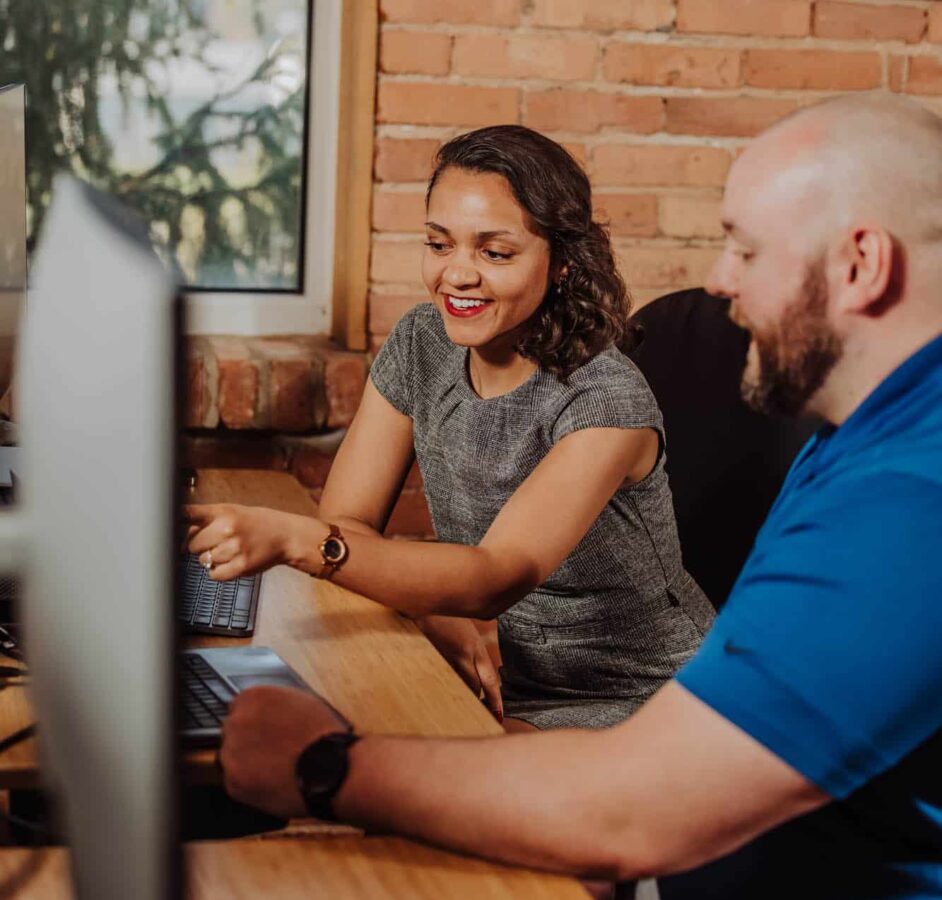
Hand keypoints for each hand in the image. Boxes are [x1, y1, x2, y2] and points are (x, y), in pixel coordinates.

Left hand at [184, 503, 315, 579]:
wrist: (286, 535)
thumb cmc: (257, 523)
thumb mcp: (233, 511)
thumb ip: (206, 520)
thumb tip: (181, 538)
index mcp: (224, 511)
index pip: (189, 514)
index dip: (173, 519)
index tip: (161, 523)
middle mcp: (228, 528)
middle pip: (192, 545)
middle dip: (200, 546)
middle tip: (216, 542)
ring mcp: (235, 548)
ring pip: (203, 561)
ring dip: (211, 559)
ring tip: (228, 551)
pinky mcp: (241, 566)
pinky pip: (214, 575)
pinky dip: (218, 572)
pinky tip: (230, 562)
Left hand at [219, 685, 351, 818]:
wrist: (329, 768)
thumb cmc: (323, 734)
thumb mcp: (300, 700)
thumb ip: (274, 702)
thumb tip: (265, 710)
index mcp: (252, 697)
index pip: (240, 707)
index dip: (255, 721)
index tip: (264, 730)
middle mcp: (237, 721)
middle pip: (233, 730)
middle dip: (248, 740)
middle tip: (272, 750)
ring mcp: (232, 752)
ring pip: (231, 756)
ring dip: (247, 761)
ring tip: (274, 767)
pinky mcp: (233, 781)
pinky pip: (235, 781)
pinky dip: (249, 783)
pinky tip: (271, 780)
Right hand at [417, 616, 502, 721]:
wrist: (422, 603)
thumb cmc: (444, 613)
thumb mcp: (465, 629)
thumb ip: (471, 649)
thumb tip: (473, 667)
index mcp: (475, 647)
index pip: (489, 680)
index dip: (494, 699)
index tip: (498, 714)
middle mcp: (464, 655)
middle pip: (475, 688)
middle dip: (477, 700)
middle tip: (478, 711)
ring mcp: (446, 659)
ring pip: (458, 686)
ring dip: (460, 694)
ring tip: (458, 703)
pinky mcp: (431, 660)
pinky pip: (441, 679)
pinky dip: (443, 684)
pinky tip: (439, 687)